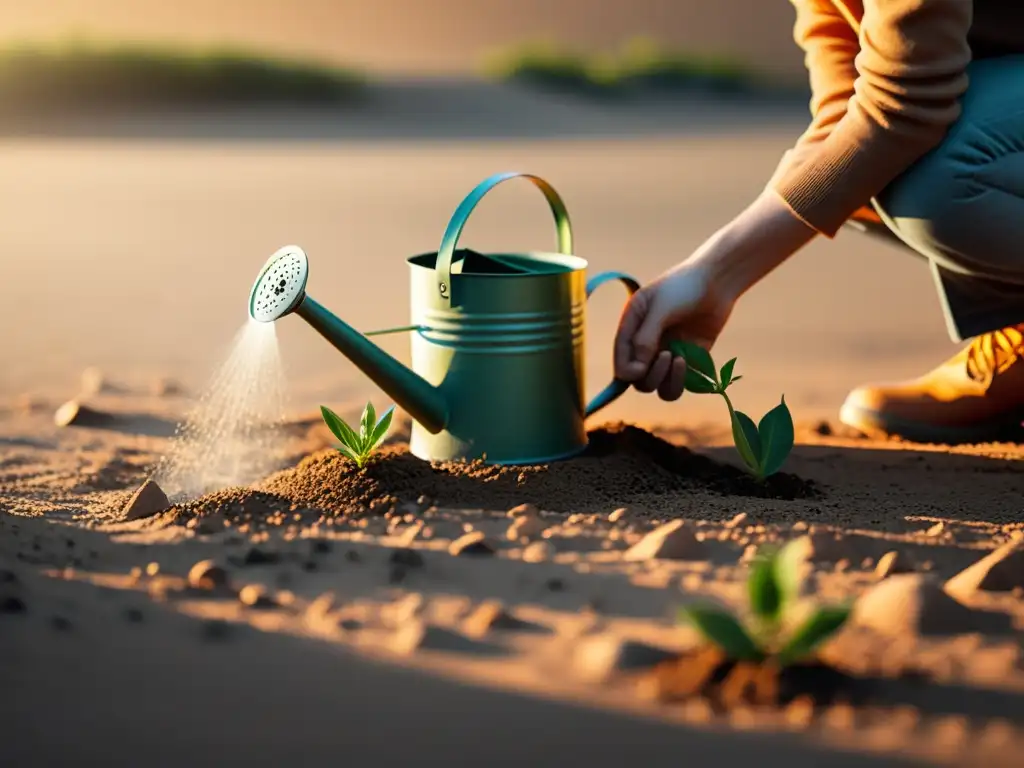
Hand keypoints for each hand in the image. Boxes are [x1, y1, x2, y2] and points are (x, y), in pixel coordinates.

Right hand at [612, 190, 817, 401]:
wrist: (718, 281)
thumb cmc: (684, 287)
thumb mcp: (661, 307)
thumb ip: (646, 337)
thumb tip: (636, 368)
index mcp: (632, 328)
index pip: (621, 359)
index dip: (627, 370)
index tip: (640, 369)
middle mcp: (646, 344)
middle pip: (637, 379)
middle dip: (650, 375)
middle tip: (668, 356)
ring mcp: (666, 353)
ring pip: (657, 386)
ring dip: (666, 382)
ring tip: (680, 361)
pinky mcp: (687, 360)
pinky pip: (679, 383)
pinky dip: (682, 380)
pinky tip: (689, 360)